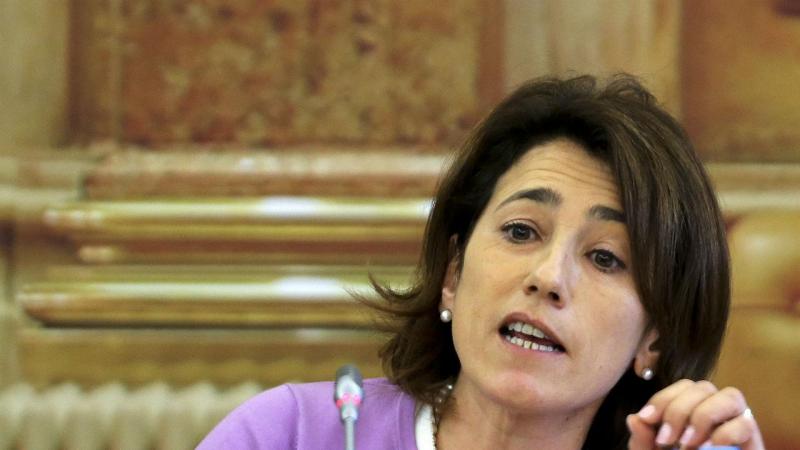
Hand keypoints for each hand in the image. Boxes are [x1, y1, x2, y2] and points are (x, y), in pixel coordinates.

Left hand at [626, 379, 763, 448]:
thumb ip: (643, 440)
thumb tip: (634, 418)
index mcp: (692, 412)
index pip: (682, 387)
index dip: (663, 398)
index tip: (646, 419)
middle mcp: (716, 414)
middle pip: (703, 387)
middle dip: (679, 409)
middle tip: (667, 441)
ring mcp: (736, 426)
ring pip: (731, 395)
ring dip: (704, 415)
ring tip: (688, 443)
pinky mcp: (753, 444)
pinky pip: (747, 423)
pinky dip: (727, 432)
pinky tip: (711, 447)